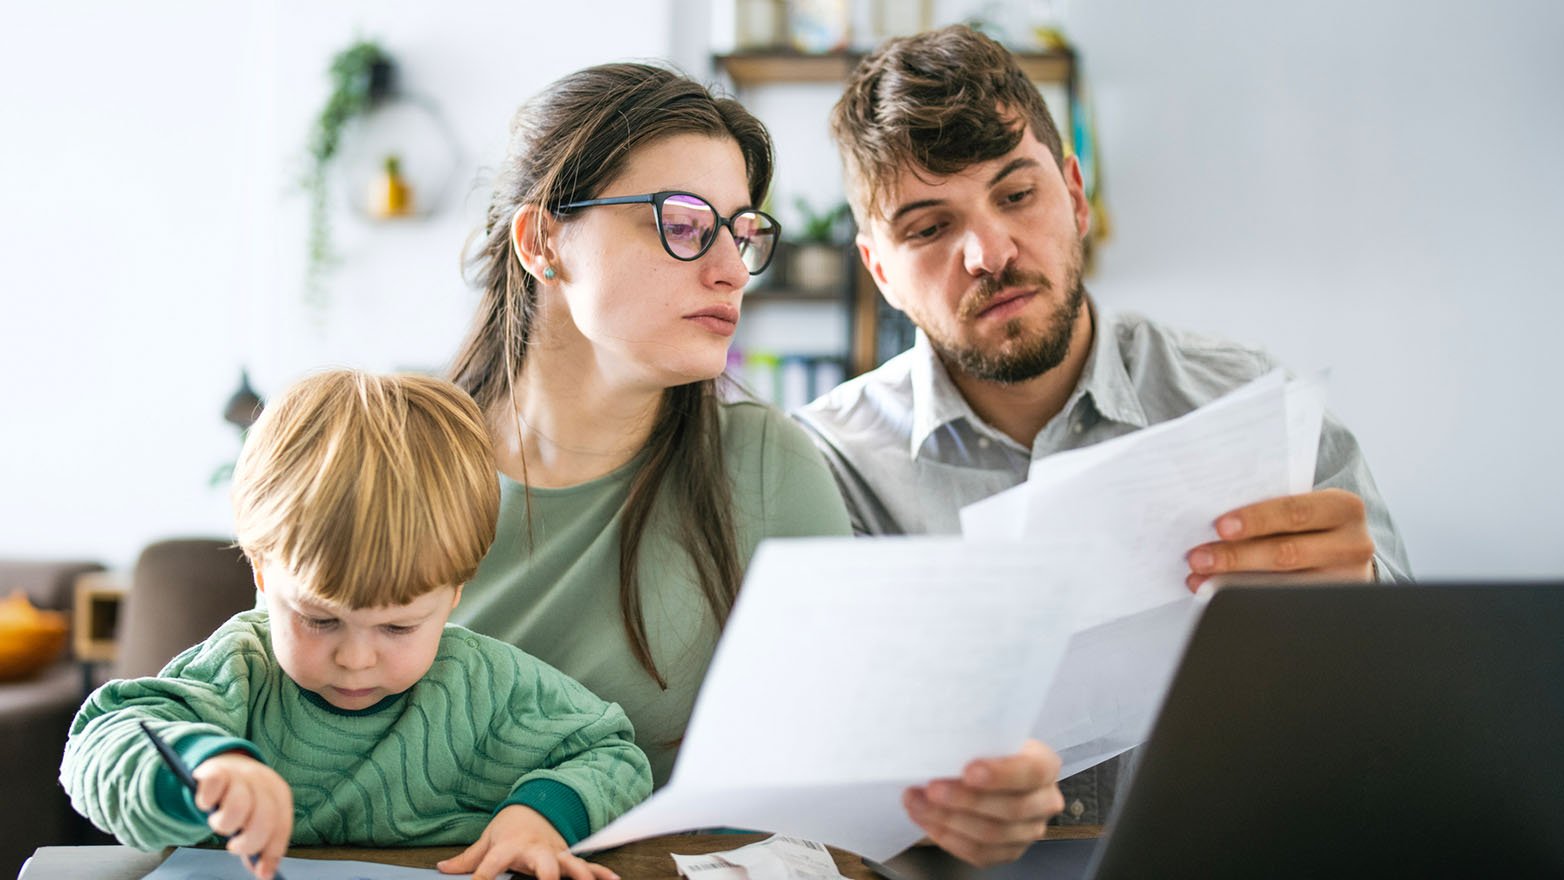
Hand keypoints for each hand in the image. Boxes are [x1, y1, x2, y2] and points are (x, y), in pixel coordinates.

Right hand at [192, 752, 292, 879]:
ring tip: (220, 822)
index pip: (281, 825)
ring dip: (224, 824)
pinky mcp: (216, 770)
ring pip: (237, 807)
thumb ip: (261, 843)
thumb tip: (263, 872)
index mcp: (279, 794)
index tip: (263, 873)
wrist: (225, 763)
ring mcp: (240, 774)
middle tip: (235, 848)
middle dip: (249, 842)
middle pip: (264, 818)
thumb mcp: (256, 818)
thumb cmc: (243, 798)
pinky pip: (213, 788)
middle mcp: (263, 781)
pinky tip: (207, 803)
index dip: (272, 851)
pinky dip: (207, 801)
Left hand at [436, 805, 618, 879]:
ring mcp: (556, 853)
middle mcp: (535, 850)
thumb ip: (467, 859)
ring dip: (580, 876)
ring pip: (572, 864)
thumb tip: (442, 868)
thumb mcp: (486, 840)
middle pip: (543, 864)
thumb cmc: (509, 828)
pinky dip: (602, 873)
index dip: (482, 878)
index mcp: (510, 846)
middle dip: (547, 877)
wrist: (536, 807)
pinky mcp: (569, 856)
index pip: (491, 864)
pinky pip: (589, 865)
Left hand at [902, 739, 1064, 865]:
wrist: (989, 769)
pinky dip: (948, 837)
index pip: (1032, 771)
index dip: (1001, 774)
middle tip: (931, 789)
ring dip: (949, 820)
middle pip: (1011, 808)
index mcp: (1045, 765)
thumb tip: (939, 745)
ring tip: (918, 803)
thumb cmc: (985, 748)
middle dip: (965, 800)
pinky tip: (926, 819)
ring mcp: (1029, 830)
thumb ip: (972, 739)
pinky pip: (979, 853)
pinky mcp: (1009, 851)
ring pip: (992, 835)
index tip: (968, 771)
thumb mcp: (986, 734)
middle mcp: (1044, 801)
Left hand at [1185, 488, 1375, 590]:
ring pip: (1283, 585)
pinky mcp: (1332, 606)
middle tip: (1198, 557)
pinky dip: (1244, 599)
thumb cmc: (1310, 525)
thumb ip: (1272, 511)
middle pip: (1287, 553)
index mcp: (1344, 508)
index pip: (1295, 512)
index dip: (1256, 519)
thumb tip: (1214, 526)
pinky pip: (1284, 606)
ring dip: (1233, 583)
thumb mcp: (1304, 508)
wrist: (1346, 553)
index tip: (1220, 526)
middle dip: (1237, 556)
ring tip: (1201, 578)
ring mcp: (1346, 581)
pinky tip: (1217, 593)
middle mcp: (1353, 545)